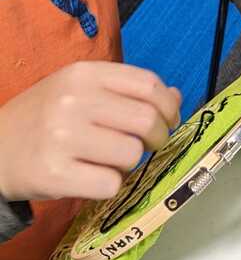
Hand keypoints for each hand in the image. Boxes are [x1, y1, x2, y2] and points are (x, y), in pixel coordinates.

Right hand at [0, 62, 180, 201]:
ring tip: (108, 160)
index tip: (169, 119)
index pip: (148, 84)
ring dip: (129, 164)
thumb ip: (128, 90)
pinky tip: (91, 177)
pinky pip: (111, 184)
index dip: (168, 106)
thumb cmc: (45, 118)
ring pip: (131, 155)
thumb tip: (176, 97)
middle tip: (148, 145)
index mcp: (83, 74)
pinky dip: (109, 185)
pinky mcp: (54, 174)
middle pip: (146, 120)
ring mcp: (61, 137)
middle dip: (157, 137)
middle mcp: (72, 101)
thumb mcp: (81, 90)